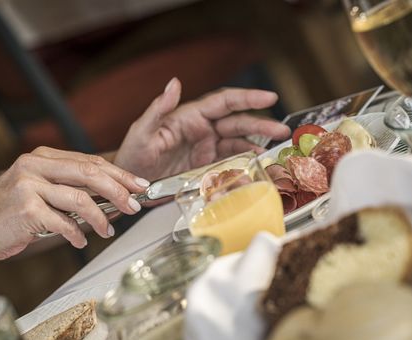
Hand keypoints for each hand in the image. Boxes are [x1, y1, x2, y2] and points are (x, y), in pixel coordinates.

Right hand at [0, 147, 148, 266]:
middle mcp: (35, 166)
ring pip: (80, 199)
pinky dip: (77, 234)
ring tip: (109, 229)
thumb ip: (70, 186)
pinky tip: (82, 240)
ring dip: (101, 217)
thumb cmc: (10, 212)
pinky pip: (63, 223)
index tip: (138, 184)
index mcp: (43, 157)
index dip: (119, 173)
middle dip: (118, 190)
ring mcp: (29, 186)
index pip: (90, 161)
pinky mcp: (25, 209)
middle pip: (90, 173)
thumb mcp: (40, 189)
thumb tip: (112, 195)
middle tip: (134, 204)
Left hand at [114, 78, 289, 179]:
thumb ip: (158, 108)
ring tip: (276, 148)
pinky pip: (230, 162)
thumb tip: (174, 83)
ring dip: (258, 144)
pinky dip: (245, 163)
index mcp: (189, 117)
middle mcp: (202, 130)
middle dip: (261, 125)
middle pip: (237, 122)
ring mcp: (206, 148)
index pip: (224, 102)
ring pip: (238, 142)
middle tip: (282, 130)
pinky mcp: (207, 166)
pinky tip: (257, 166)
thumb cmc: (132, 155)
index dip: (247, 98)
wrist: (130, 184)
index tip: (269, 97)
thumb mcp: (142, 132)